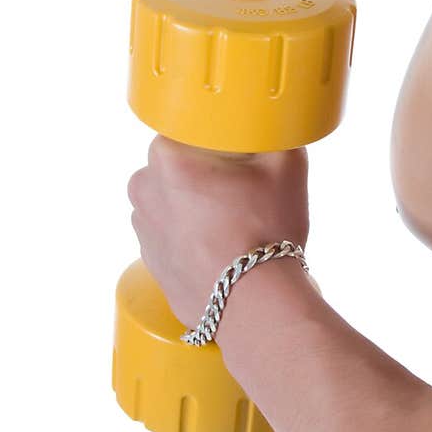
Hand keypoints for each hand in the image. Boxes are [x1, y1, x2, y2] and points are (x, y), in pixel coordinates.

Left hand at [127, 136, 309, 332]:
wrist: (253, 304)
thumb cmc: (265, 231)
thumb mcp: (288, 165)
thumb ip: (279, 134)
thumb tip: (279, 127)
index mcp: (166, 157)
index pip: (187, 130)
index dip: (217, 141)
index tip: (240, 156)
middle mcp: (143, 188)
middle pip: (178, 166)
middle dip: (205, 173)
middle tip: (243, 190)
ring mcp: (143, 229)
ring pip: (173, 202)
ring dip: (195, 206)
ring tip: (234, 224)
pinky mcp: (151, 262)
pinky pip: (172, 237)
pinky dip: (192, 238)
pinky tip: (222, 248)